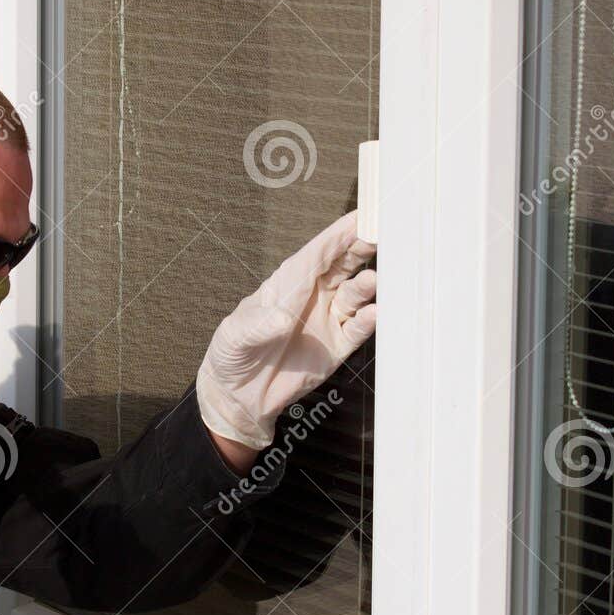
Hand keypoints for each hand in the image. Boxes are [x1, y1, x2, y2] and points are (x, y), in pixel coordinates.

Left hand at [196, 212, 375, 449]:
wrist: (238, 397)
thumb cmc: (232, 355)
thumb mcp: (235, 336)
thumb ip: (257, 325)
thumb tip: (282, 319)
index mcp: (287, 284)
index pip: (317, 252)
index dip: (339, 234)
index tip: (361, 217)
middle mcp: (312, 296)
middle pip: (343, 264)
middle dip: (361, 248)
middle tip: (381, 236)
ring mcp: (326, 320)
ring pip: (355, 294)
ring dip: (367, 285)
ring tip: (373, 280)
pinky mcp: (336, 348)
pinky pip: (358, 329)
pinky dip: (369, 321)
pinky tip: (375, 314)